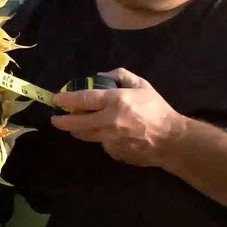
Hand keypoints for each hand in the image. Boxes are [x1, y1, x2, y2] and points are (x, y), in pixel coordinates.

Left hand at [51, 68, 185, 166]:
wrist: (170, 139)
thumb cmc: (156, 109)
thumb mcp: (141, 85)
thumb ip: (120, 76)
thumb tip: (99, 76)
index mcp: (116, 101)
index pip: (84, 99)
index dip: (66, 99)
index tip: (56, 99)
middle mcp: (110, 120)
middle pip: (77, 123)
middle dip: (61, 121)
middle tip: (55, 119)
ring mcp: (110, 138)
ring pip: (84, 135)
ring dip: (75, 130)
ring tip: (73, 124)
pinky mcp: (113, 151)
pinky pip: (99, 143)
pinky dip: (97, 137)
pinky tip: (103, 133)